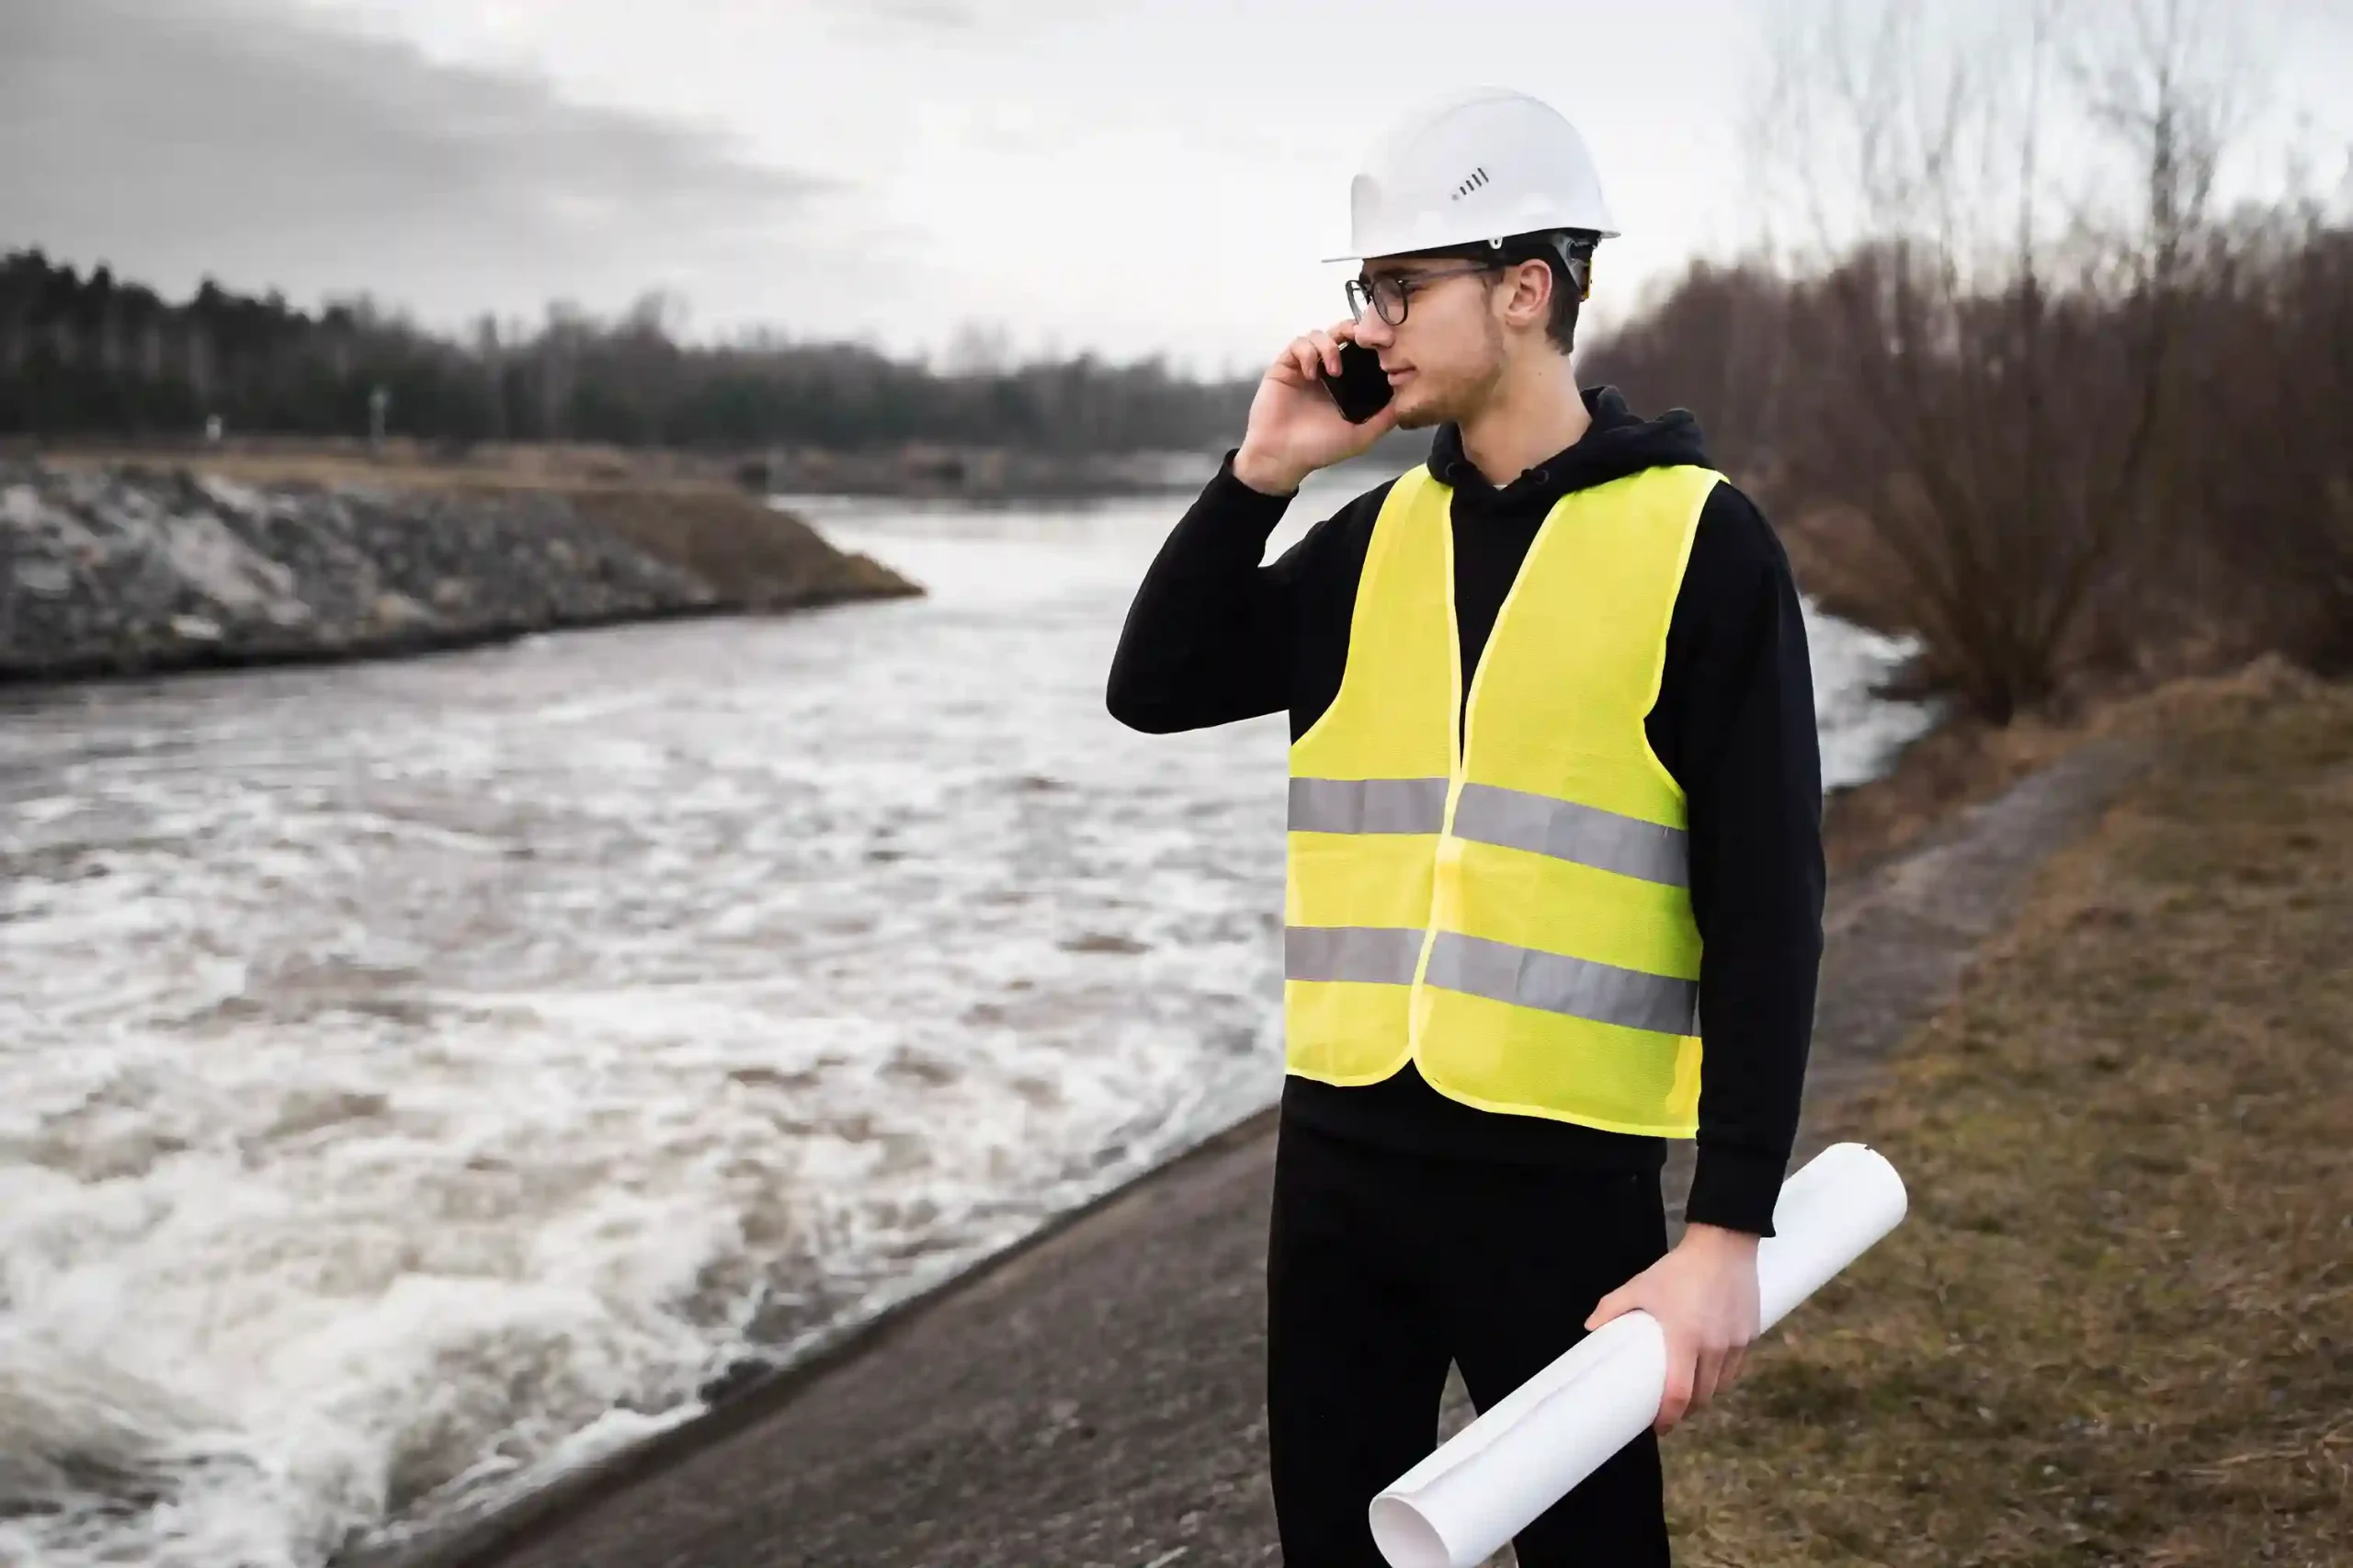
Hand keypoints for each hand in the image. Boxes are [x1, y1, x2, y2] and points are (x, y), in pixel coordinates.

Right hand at [1232, 319, 1397, 494]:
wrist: (1281, 456)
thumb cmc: (1319, 449)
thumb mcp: (1360, 437)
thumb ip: (1384, 418)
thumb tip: (1409, 399)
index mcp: (1346, 384)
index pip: (1362, 351)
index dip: (1373, 342)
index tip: (1387, 342)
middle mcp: (1327, 371)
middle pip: (1342, 334)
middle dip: (1354, 330)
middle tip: (1365, 339)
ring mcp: (1305, 367)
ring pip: (1320, 334)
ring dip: (1330, 346)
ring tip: (1334, 371)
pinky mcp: (1285, 366)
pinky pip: (1298, 344)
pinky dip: (1307, 353)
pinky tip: (1311, 373)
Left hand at [1585, 1223, 1761, 1433]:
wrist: (1724, 1245)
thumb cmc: (1678, 1268)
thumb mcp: (1640, 1286)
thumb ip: (1612, 1307)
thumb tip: (1589, 1328)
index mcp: (1685, 1340)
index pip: (1679, 1394)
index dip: (1669, 1418)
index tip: (1658, 1428)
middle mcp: (1714, 1347)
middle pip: (1701, 1397)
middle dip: (1685, 1411)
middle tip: (1668, 1411)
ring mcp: (1735, 1343)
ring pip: (1721, 1386)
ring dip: (1704, 1396)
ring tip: (1688, 1395)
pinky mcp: (1749, 1336)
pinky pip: (1734, 1369)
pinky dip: (1721, 1378)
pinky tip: (1709, 1374)